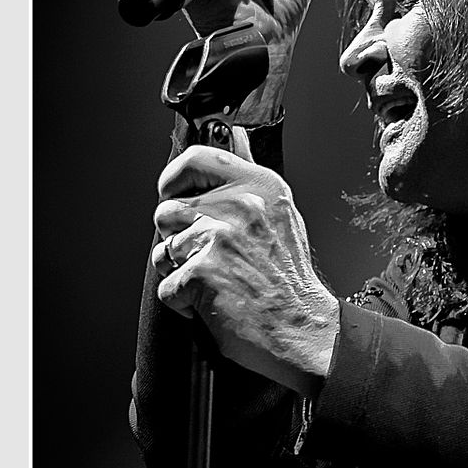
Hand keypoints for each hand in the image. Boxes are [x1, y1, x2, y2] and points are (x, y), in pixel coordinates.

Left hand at [152, 137, 339, 392]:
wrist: (304, 330)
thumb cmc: (290, 281)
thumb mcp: (281, 216)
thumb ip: (250, 180)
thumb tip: (237, 136)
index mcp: (260, 186)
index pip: (194, 160)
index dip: (173, 180)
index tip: (174, 196)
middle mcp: (240, 206)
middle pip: (167, 211)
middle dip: (179, 239)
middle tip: (212, 259)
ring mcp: (219, 239)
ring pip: (163, 250)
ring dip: (180, 272)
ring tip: (217, 283)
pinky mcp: (201, 273)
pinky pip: (167, 287)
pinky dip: (184, 303)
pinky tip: (215, 303)